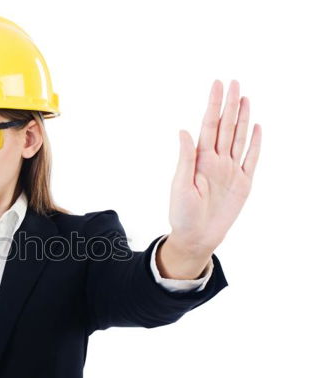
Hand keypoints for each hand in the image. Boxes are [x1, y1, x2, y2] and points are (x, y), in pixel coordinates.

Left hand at [168, 79, 261, 255]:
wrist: (197, 237)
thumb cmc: (182, 213)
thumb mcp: (180, 185)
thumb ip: (185, 157)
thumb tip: (183, 130)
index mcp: (200, 159)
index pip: (209, 125)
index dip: (213, 105)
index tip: (217, 85)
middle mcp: (216, 160)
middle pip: (226, 127)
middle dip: (230, 105)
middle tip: (235, 83)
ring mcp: (230, 170)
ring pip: (239, 138)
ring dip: (242, 119)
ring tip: (245, 98)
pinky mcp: (243, 183)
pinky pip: (251, 159)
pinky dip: (254, 143)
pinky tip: (255, 127)